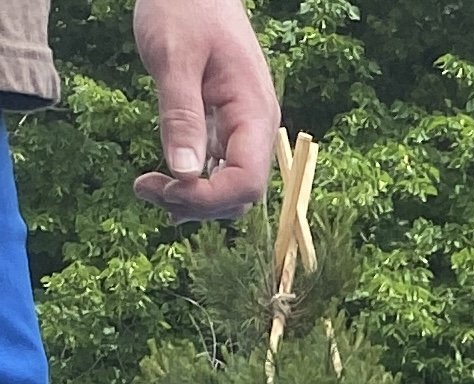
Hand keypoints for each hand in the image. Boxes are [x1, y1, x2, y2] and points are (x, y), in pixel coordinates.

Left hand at [132, 0, 280, 222]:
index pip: (246, 183)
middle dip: (196, 203)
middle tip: (145, 190)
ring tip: (150, 189)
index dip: (208, 198)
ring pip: (231, 186)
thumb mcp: (174, 58)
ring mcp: (245, 127)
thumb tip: (185, 173)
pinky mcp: (228, 124)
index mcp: (253, 113)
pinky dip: (196, 182)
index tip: (163, 189)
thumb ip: (181, 115)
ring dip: (194, 198)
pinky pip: (221, 167)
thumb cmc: (183, 8)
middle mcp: (257, 128)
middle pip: (240, 194)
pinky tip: (168, 182)